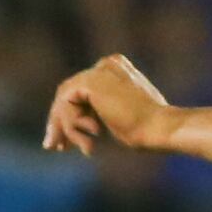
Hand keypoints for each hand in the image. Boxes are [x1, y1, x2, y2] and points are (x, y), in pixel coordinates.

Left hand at [42, 53, 178, 154]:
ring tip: (82, 147)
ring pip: (65, 100)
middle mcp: (106, 64)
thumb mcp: (117, 119)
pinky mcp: (91, 81)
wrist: (159, 128)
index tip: (64, 143)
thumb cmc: (147, 130)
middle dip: (59, 122)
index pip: (81, 91)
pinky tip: (89, 138)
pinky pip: (66, 103)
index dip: (69, 117)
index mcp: (115, 69)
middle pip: (68, 93)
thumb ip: (99, 114)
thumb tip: (79, 125)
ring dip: (67, 128)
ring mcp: (98, 70)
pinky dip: (71, 123)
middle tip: (52, 147)